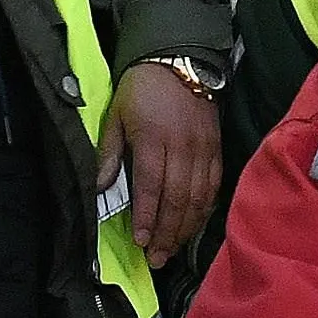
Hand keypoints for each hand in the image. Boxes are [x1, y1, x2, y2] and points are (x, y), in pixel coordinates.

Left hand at [113, 57, 225, 264]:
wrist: (179, 59)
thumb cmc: (141, 88)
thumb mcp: (116, 115)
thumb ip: (109, 153)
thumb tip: (100, 187)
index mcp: (153, 137)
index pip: (151, 185)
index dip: (147, 216)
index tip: (141, 240)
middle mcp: (182, 145)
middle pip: (177, 198)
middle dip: (167, 232)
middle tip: (157, 258)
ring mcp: (203, 148)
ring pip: (198, 197)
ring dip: (185, 228)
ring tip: (172, 250)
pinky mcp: (216, 148)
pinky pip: (214, 186)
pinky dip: (204, 210)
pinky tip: (194, 226)